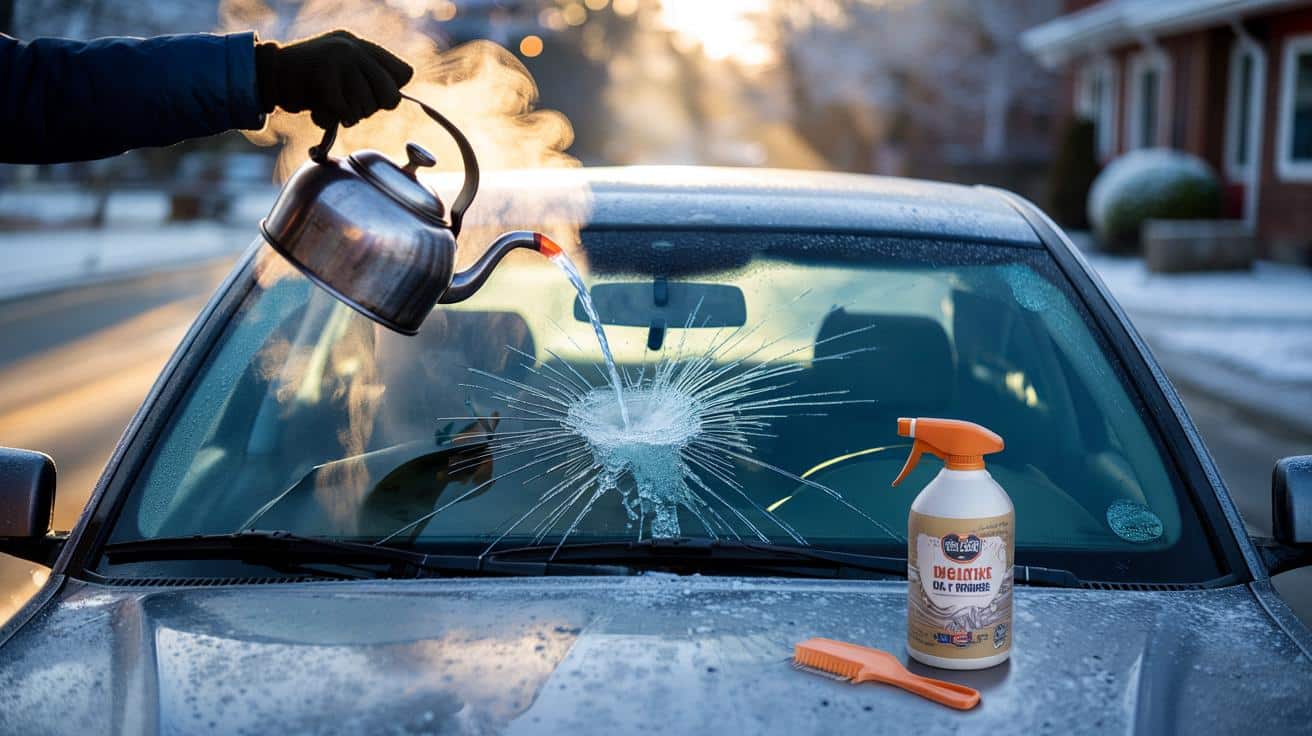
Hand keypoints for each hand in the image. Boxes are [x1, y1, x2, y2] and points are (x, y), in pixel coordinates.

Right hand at [256, 30, 413, 127]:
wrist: (265, 75)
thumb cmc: (305, 81)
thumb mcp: (340, 72)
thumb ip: (366, 80)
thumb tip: (394, 98)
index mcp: (361, 46)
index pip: (404, 73)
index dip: (391, 92)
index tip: (372, 96)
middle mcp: (354, 48)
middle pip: (390, 96)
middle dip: (371, 109)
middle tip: (348, 105)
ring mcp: (340, 58)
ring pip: (367, 108)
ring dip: (348, 116)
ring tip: (329, 105)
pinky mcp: (324, 73)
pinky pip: (345, 114)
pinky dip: (332, 119)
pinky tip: (319, 109)